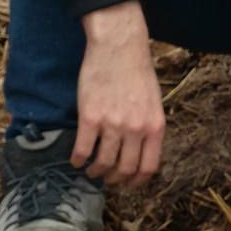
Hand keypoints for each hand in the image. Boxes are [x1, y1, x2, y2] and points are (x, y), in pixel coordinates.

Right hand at [73, 0, 164, 185]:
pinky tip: (76, 160)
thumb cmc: (137, 71)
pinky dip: (78, 159)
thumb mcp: (154, 102)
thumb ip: (149, 127)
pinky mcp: (90, 117)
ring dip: (95, 172)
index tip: (127, 184)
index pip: (148, 167)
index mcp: (155, 126)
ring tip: (90, 170)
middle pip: (125, 170)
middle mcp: (136, 129)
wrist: (119, 46)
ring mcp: (113, 124)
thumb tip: (142, 150)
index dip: (136, 181)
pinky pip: (82, 149)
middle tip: (106, 178)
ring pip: (103, 163)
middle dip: (115, 179)